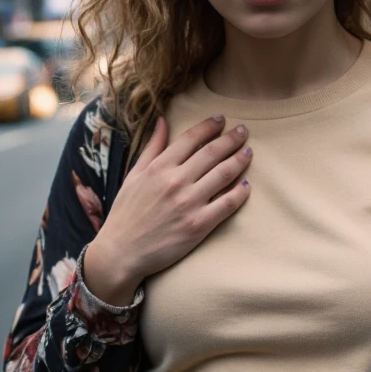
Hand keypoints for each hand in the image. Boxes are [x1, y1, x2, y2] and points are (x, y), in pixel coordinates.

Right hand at [81, 116, 251, 306]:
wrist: (122, 252)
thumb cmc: (126, 213)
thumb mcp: (134, 175)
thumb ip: (152, 147)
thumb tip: (162, 120)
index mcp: (159, 167)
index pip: (191, 138)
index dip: (209, 126)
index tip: (221, 120)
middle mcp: (176, 181)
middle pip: (212, 153)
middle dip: (231, 139)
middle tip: (243, 131)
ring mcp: (189, 203)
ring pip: (224, 174)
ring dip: (239, 160)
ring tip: (248, 152)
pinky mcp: (199, 225)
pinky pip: (227, 204)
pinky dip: (240, 192)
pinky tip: (246, 185)